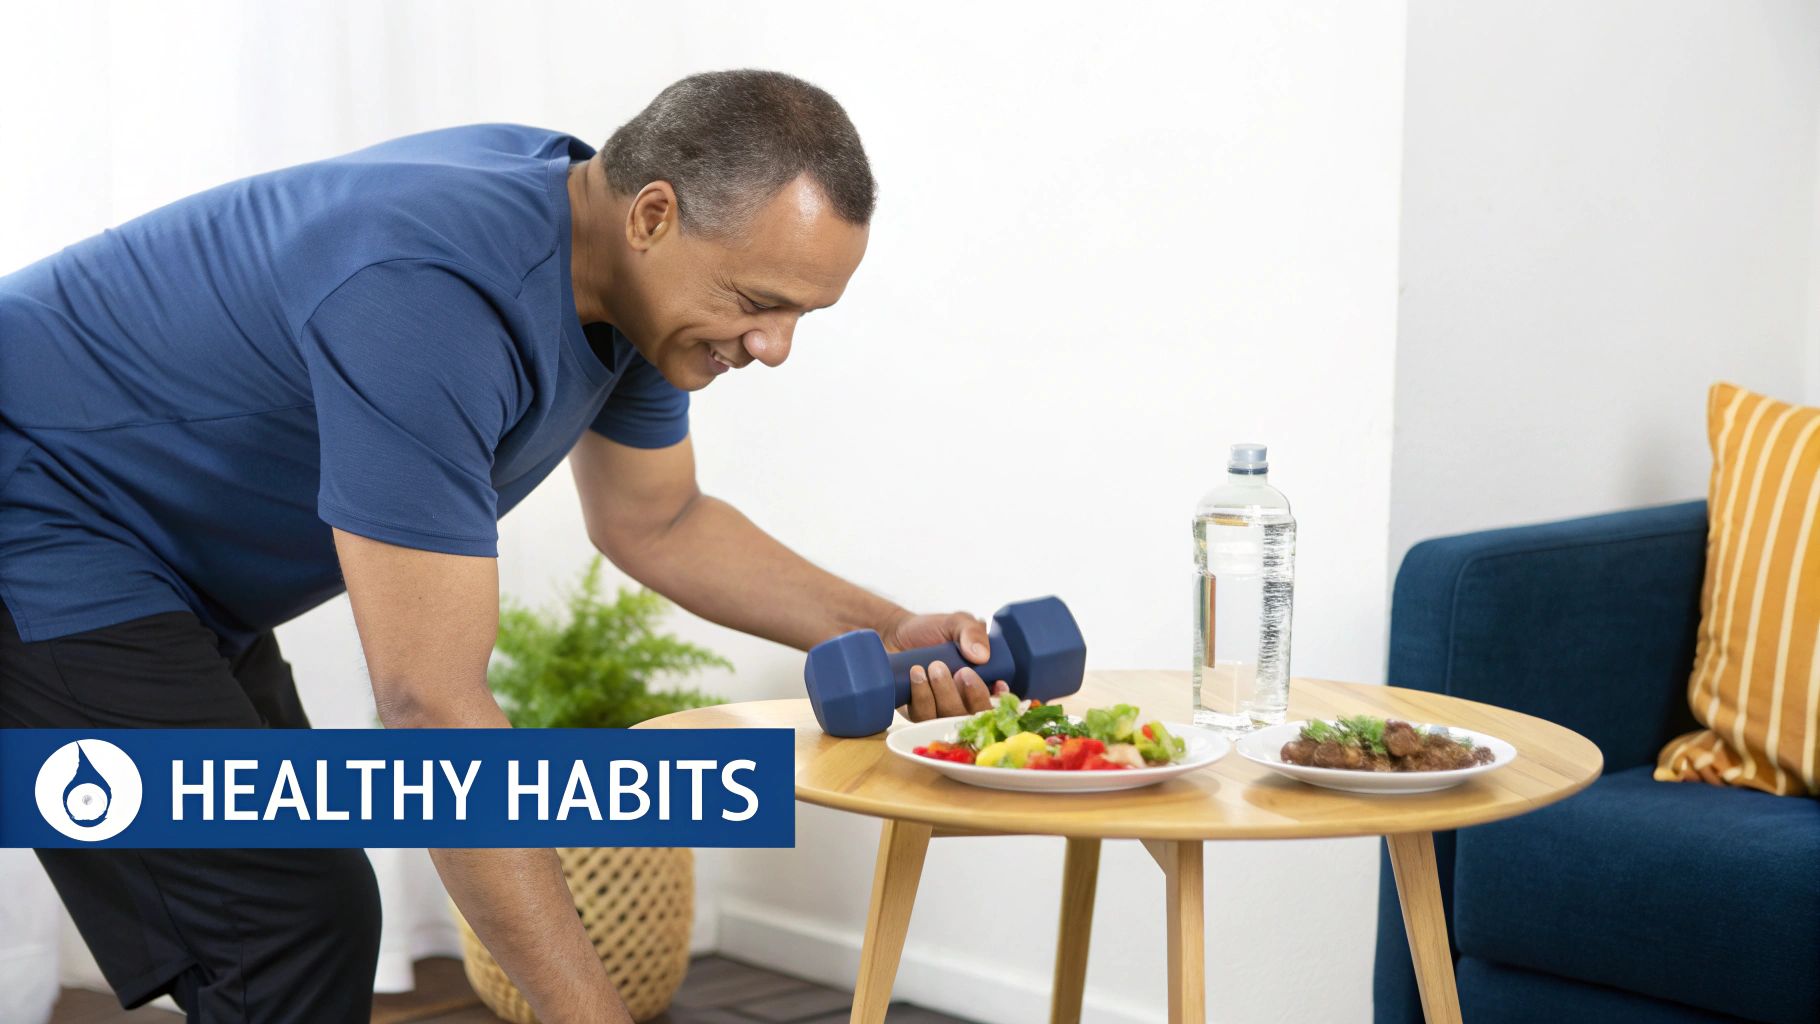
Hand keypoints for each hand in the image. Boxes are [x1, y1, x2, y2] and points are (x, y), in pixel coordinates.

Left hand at [879, 610, 1009, 720]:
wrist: (896, 633)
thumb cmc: (931, 630)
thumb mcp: (956, 623)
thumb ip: (973, 633)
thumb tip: (982, 656)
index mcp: (982, 681)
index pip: (999, 702)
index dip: (1001, 699)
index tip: (997, 684)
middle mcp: (964, 700)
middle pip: (975, 715)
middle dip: (970, 696)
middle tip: (960, 671)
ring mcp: (940, 710)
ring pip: (948, 717)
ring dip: (944, 693)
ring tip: (934, 666)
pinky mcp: (918, 712)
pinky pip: (923, 716)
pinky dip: (922, 695)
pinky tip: (917, 674)